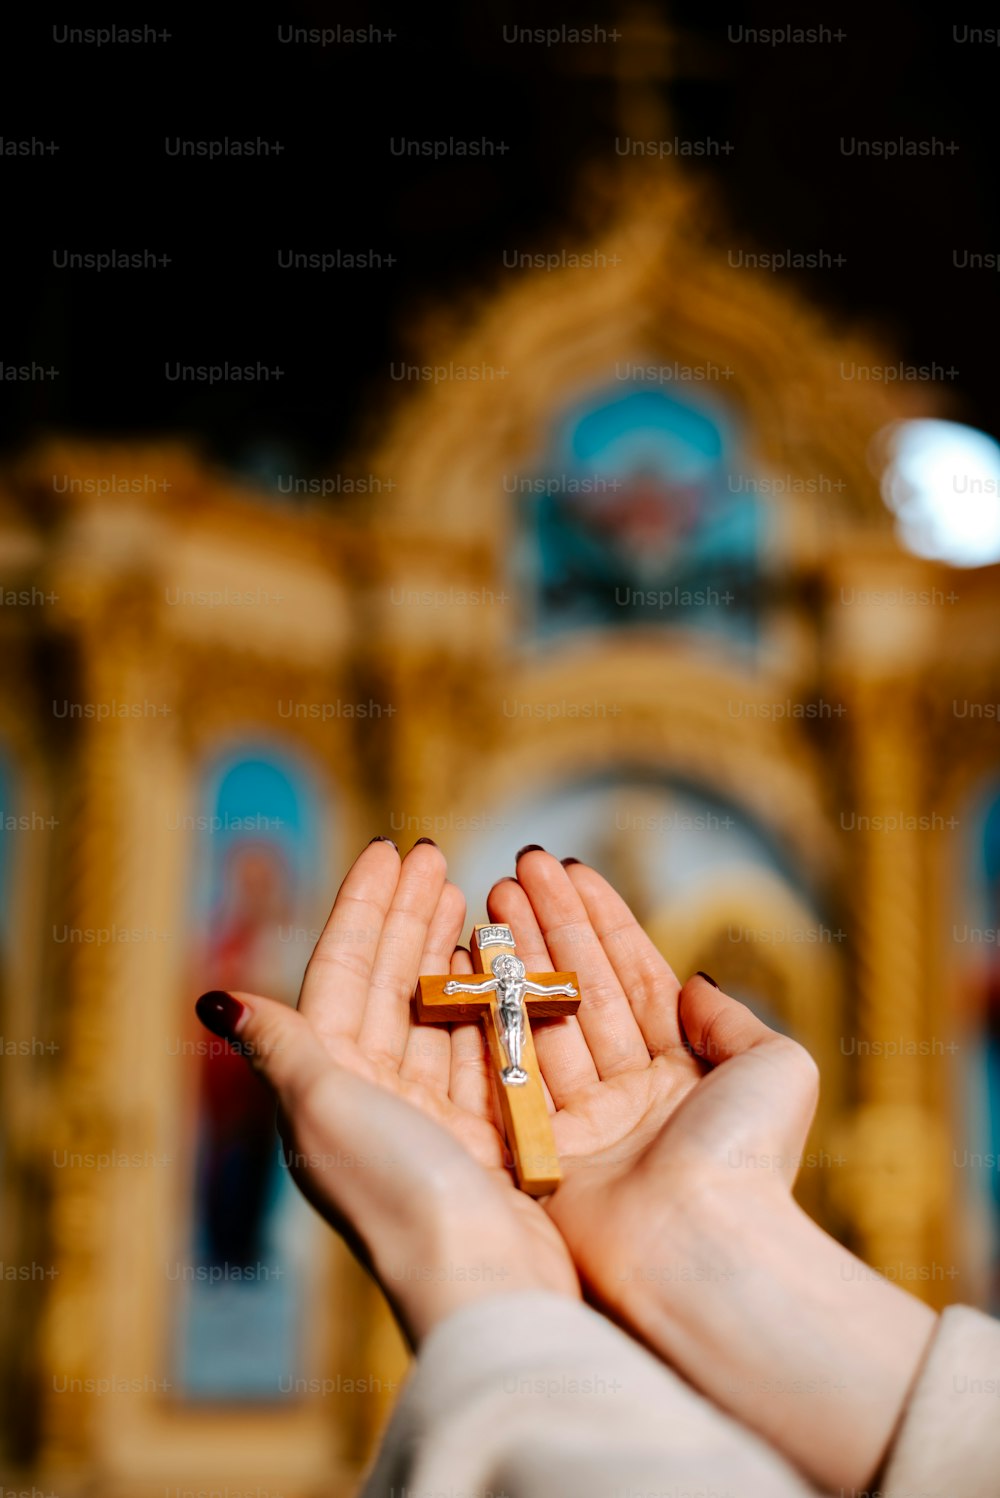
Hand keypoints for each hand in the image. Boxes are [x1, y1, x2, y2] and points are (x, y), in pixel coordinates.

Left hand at [195, 839, 578, 1346]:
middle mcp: (371, 1096)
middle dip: (407, 917)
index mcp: (325, 1084)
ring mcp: (430, 1114)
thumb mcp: (323, 1107)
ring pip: (437, 1010)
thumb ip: (280, 1046)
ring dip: (450, 951)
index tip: (390, 850)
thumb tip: (214, 998)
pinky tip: (502, 964)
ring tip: (471, 895)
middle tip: (436, 857)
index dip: (361, 908)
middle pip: (388, 984)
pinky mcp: (484, 1133)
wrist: (480, 1279)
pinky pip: (483, 1047)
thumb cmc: (393, 1187)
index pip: (340, 974)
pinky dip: (491, 1002)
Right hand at [484, 850, 935, 1492]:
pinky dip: (493, 1005)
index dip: (603, 921)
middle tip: (519, 865)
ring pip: (543, 1016)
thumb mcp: (776, 1068)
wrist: (703, 1247)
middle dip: (551, 924)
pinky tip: (476, 952)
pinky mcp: (534, 1148)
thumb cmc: (749, 1157)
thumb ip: (734, 1020)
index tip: (570, 869)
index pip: (634, 978)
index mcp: (683, 1077)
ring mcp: (579, 1121)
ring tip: (493, 891)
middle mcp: (628, 1096)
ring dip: (519, 950)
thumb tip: (693, 985)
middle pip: (582, 989)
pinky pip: (510, 1062)